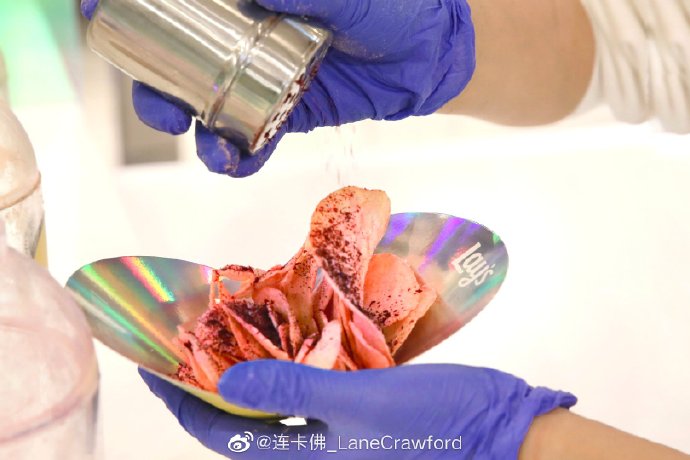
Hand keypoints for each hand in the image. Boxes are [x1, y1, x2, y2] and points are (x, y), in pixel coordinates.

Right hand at [81, 0, 475, 176]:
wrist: (430, 57)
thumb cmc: (395, 4)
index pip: (181, 7)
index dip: (138, 12)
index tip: (103, 13)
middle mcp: (245, 35)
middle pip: (175, 59)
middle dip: (152, 82)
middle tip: (157, 100)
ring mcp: (261, 76)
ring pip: (204, 102)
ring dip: (185, 121)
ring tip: (192, 133)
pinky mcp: (284, 114)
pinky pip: (249, 138)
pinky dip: (236, 155)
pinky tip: (234, 160)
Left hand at [140, 361, 575, 457]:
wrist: (506, 432)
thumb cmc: (437, 426)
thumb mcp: (361, 405)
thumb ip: (292, 393)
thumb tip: (223, 383)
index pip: (222, 434)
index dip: (181, 402)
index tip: (152, 366)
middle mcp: (315, 453)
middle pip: (245, 418)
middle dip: (213, 379)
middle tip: (193, 335)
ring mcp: (340, 435)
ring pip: (280, 400)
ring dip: (254, 366)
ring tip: (235, 325)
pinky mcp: (364, 412)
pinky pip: (315, 387)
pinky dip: (297, 360)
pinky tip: (296, 330)